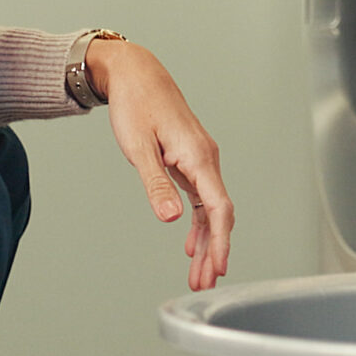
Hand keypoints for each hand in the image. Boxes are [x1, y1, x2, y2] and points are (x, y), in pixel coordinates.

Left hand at [87, 38, 233, 289]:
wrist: (135, 73)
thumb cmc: (135, 104)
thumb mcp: (139, 148)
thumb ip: (156, 185)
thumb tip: (171, 219)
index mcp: (198, 156)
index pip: (219, 208)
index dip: (221, 241)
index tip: (218, 268)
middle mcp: (205, 158)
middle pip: (219, 214)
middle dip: (214, 250)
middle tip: (204, 282)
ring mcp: (199, 159)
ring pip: (211, 209)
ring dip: (207, 241)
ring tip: (198, 272)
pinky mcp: (189, 159)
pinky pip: (201, 197)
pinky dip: (198, 222)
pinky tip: (190, 243)